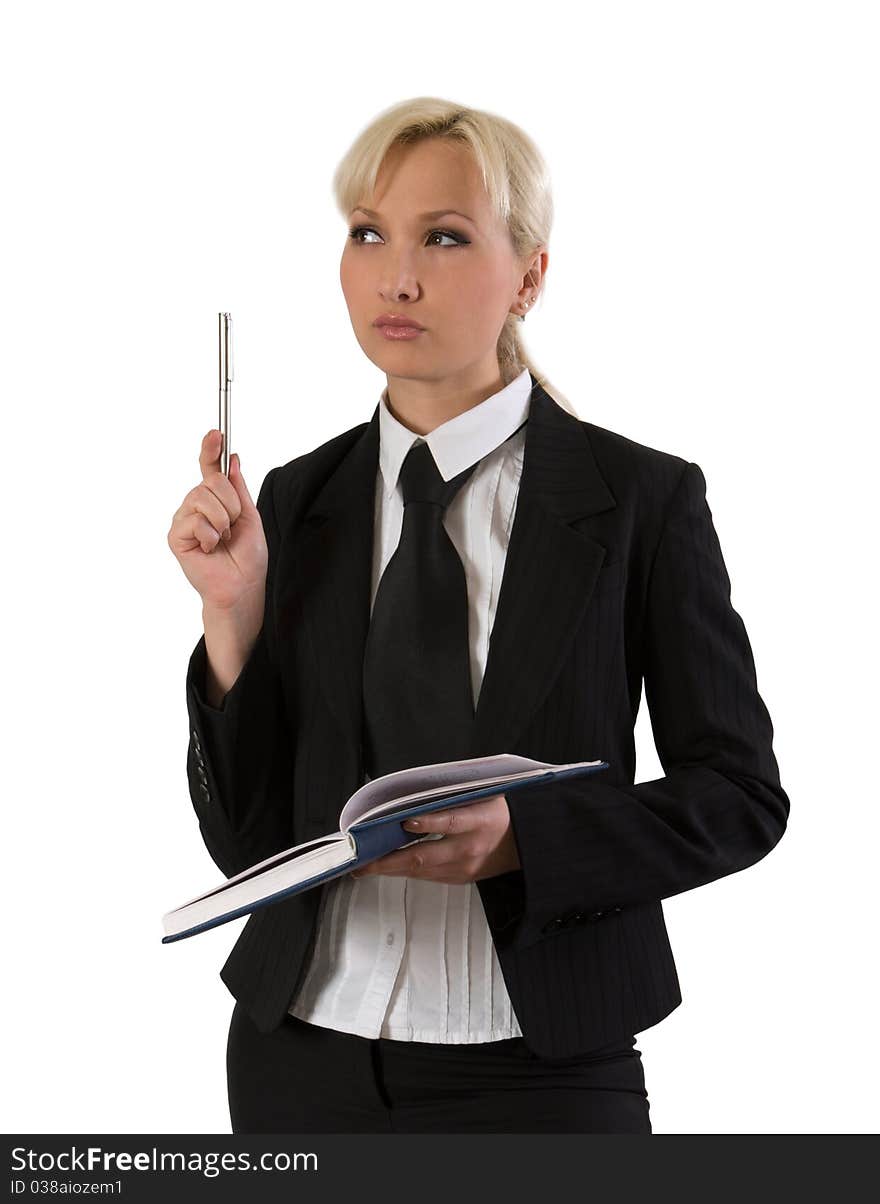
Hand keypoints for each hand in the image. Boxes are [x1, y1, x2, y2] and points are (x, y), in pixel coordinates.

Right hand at [167, 430, 267, 611]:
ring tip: (223, 539)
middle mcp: (195, 507)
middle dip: (232, 504)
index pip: (209, 469)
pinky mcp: (176, 537)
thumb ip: (238, 488)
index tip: (216, 432)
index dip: (210, 449)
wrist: (243, 586)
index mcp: (214, 500)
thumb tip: (232, 458)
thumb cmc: (247, 557)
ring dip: (223, 520)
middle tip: (233, 527)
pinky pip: (195, 520)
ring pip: (203, 498)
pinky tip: (211, 549)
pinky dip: (211, 535)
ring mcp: (184, 520)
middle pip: (211, 482)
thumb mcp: (249, 515)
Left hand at [351, 793, 520, 884]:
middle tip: (363, 861)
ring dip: (391, 869)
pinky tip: (388, 867)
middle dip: (388, 861)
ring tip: (365, 866)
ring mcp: (464, 867)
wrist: (523, 843)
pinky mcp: (460, 878)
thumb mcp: (484, 793)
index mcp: (480, 819)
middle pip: (425, 856)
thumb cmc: (499, 811)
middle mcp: (470, 847)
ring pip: (421, 871)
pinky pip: (427, 876)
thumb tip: (416, 793)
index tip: (404, 822)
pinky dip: (405, 871)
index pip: (450, 821)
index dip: (427, 823)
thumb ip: (453, 795)